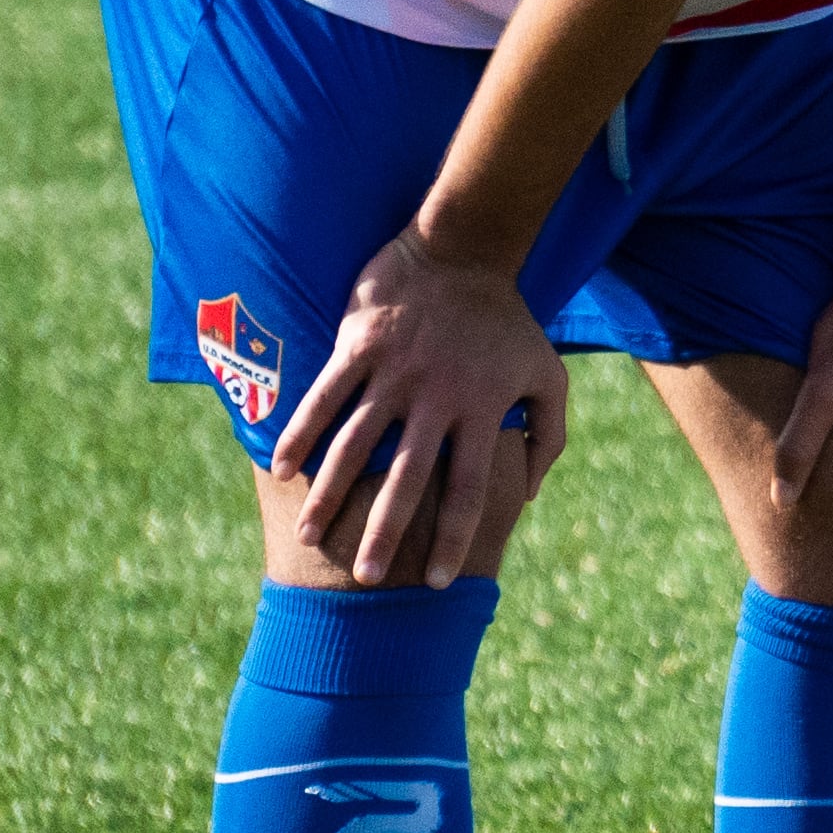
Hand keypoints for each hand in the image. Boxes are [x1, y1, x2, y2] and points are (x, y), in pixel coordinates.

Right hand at [274, 229, 569, 586]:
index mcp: (481, 412)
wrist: (466, 250)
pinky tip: (284, 470)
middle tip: (366, 579)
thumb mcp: (549, 375)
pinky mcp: (359, 346)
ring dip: (331, 495)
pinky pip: (324, 397)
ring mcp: (394, 373)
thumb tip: (530, 492)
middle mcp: (435, 400)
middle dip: (384, 534)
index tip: (434, 582)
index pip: (467, 491)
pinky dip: (302, 434)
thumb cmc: (509, 321)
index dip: (451, 540)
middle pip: (406, 481)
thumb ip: (549, 435)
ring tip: (312, 536)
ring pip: (354, 446)